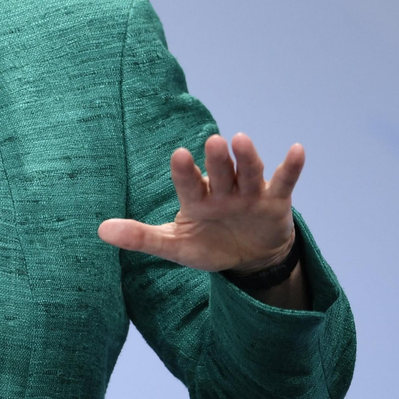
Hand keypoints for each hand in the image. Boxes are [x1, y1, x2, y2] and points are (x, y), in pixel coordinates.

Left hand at [97, 133, 301, 272]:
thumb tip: (100, 230)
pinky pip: (284, 182)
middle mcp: (223, 191)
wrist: (249, 259)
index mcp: (197, 200)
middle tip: (212, 141)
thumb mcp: (176, 247)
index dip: (185, 171)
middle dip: (216, 160)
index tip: (179, 155)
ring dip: (246, 158)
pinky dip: (291, 167)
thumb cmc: (209, 245)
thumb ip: (141, 237)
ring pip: (248, 173)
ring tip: (241, 139)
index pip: (188, 183)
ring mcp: (250, 194)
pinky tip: (298, 149)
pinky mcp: (275, 201)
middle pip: (219, 173)